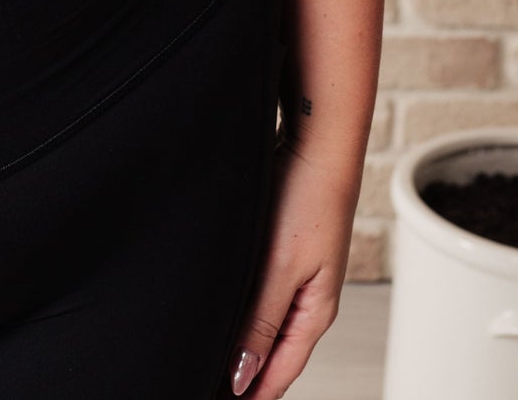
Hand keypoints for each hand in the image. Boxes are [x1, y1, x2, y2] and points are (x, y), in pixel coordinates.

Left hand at [228, 139, 358, 396]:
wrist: (316, 142)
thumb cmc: (307, 199)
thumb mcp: (281, 267)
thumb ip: (262, 322)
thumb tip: (243, 375)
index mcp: (313, 313)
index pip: (279, 375)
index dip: (249, 397)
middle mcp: (306, 301)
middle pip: (272, 356)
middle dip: (242, 378)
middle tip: (201, 388)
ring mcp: (295, 277)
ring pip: (263, 327)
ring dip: (241, 347)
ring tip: (205, 364)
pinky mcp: (282, 254)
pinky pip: (259, 298)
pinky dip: (241, 315)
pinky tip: (219, 317)